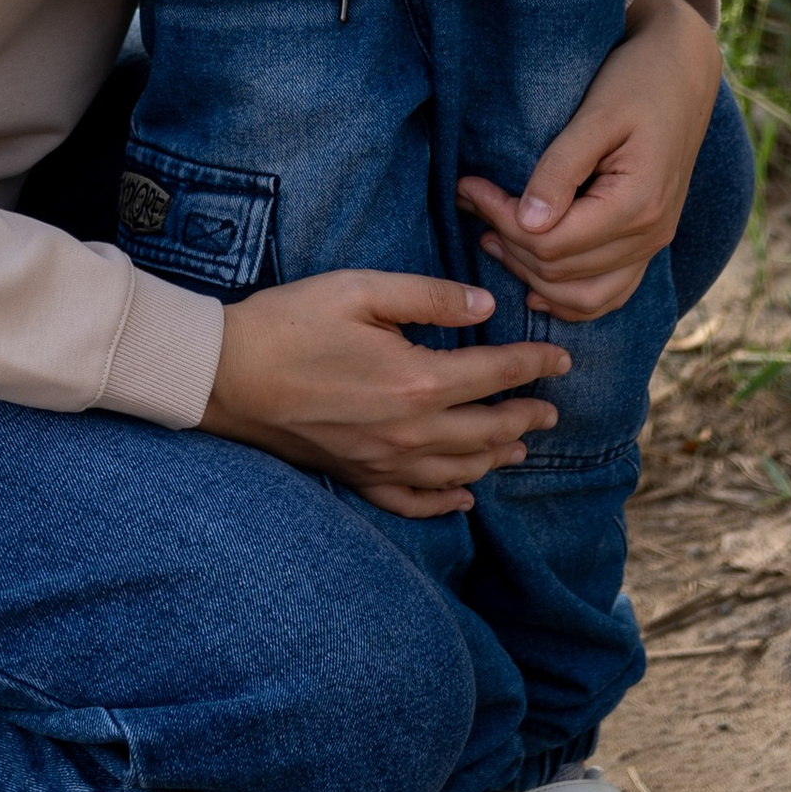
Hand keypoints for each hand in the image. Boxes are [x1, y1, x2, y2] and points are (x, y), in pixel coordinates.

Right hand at [200, 270, 571, 517]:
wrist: (228, 374)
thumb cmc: (292, 321)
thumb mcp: (361, 290)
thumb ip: (428, 297)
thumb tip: (484, 307)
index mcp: (417, 378)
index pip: (494, 373)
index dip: (532, 364)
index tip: (561, 360)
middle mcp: (410, 431)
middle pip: (487, 429)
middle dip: (526, 416)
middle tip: (551, 408)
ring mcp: (383, 462)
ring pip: (460, 469)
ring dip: (497, 456)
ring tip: (521, 445)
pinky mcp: (356, 476)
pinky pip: (414, 501)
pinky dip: (447, 501)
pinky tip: (464, 496)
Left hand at [456, 0, 722, 319]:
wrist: (684, 71)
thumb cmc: (639, 81)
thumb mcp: (596, 115)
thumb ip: (560, 170)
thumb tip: (526, 222)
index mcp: (638, 205)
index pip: (552, 242)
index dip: (501, 219)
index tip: (469, 186)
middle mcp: (650, 235)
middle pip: (561, 271)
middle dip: (507, 242)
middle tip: (469, 202)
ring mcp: (653, 243)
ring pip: (585, 297)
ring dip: (532, 275)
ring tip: (491, 238)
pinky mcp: (649, 240)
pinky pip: (611, 292)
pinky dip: (571, 298)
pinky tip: (536, 285)